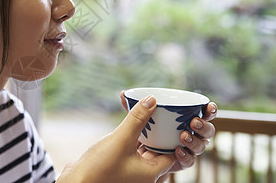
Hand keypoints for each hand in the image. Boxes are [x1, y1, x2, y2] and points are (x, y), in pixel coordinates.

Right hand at [57, 95, 175, 182]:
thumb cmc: (99, 169)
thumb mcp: (121, 140)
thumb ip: (137, 119)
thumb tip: (152, 100)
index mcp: (153, 173)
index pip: (174, 152)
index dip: (176, 135)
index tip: (176, 117)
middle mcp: (144, 174)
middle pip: (159, 147)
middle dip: (160, 128)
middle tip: (161, 109)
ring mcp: (131, 170)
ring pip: (144, 146)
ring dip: (144, 129)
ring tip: (144, 108)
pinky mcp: (118, 165)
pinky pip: (131, 146)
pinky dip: (131, 133)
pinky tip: (127, 117)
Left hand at [120, 92, 217, 173]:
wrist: (133, 161)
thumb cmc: (139, 137)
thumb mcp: (136, 122)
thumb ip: (131, 109)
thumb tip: (122, 93)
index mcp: (184, 120)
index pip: (202, 113)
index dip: (210, 110)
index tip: (209, 106)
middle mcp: (189, 134)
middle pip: (207, 130)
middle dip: (204, 126)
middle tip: (193, 122)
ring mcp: (186, 149)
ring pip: (201, 146)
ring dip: (195, 140)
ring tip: (183, 136)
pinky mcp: (180, 163)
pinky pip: (189, 161)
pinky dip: (185, 156)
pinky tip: (177, 151)